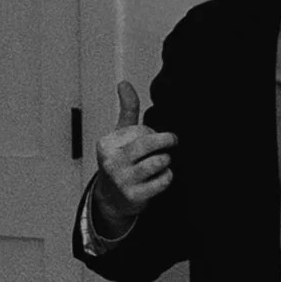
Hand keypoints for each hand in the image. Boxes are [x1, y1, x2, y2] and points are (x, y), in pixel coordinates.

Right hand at [87, 79, 175, 239]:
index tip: (154, 135)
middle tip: (174, 140)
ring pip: (156, 164)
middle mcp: (111, 162)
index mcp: (106, 144)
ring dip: (166, 160)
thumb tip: (124, 83)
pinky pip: (161, 182)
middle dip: (165, 140)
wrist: (112, 198)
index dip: (151, 132)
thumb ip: (127, 110)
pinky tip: (164, 175)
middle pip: (146, 145)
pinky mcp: (134, 196)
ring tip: (165, 161)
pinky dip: (167, 177)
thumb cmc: (120, 161)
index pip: (138, 131)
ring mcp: (122, 180)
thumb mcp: (120, 135)